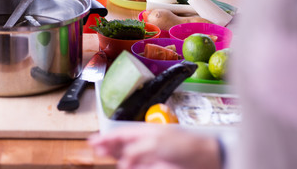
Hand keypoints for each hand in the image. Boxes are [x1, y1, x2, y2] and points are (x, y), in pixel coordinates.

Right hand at [89, 125, 220, 168]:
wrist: (203, 159)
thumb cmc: (184, 145)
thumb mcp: (157, 144)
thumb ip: (137, 150)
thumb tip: (124, 161)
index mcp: (146, 131)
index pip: (122, 133)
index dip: (107, 136)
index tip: (93, 140)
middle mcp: (145, 142)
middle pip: (122, 143)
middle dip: (108, 145)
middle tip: (94, 147)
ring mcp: (149, 155)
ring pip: (126, 155)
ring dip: (114, 154)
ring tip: (102, 154)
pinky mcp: (153, 166)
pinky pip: (135, 165)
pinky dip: (126, 164)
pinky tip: (121, 164)